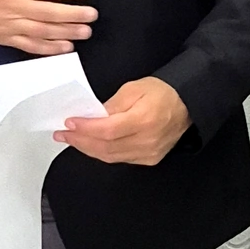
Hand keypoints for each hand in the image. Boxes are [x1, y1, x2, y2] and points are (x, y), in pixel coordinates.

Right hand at [0, 0, 95, 54]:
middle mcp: (14, 6)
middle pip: (49, 12)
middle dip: (73, 14)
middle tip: (92, 15)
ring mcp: (10, 25)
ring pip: (43, 31)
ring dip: (66, 32)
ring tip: (85, 32)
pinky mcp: (5, 38)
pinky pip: (30, 46)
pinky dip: (48, 49)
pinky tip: (64, 47)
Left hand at [57, 76, 189, 164]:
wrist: (187, 104)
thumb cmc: (162, 92)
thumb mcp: (133, 89)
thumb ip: (110, 105)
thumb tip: (90, 117)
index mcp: (144, 119)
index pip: (107, 130)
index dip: (85, 129)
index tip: (69, 124)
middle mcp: (147, 140)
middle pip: (105, 147)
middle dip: (80, 141)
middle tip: (62, 134)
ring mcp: (149, 153)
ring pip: (110, 156)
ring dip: (88, 149)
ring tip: (72, 140)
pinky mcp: (150, 159)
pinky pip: (120, 159)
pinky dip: (102, 153)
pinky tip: (91, 145)